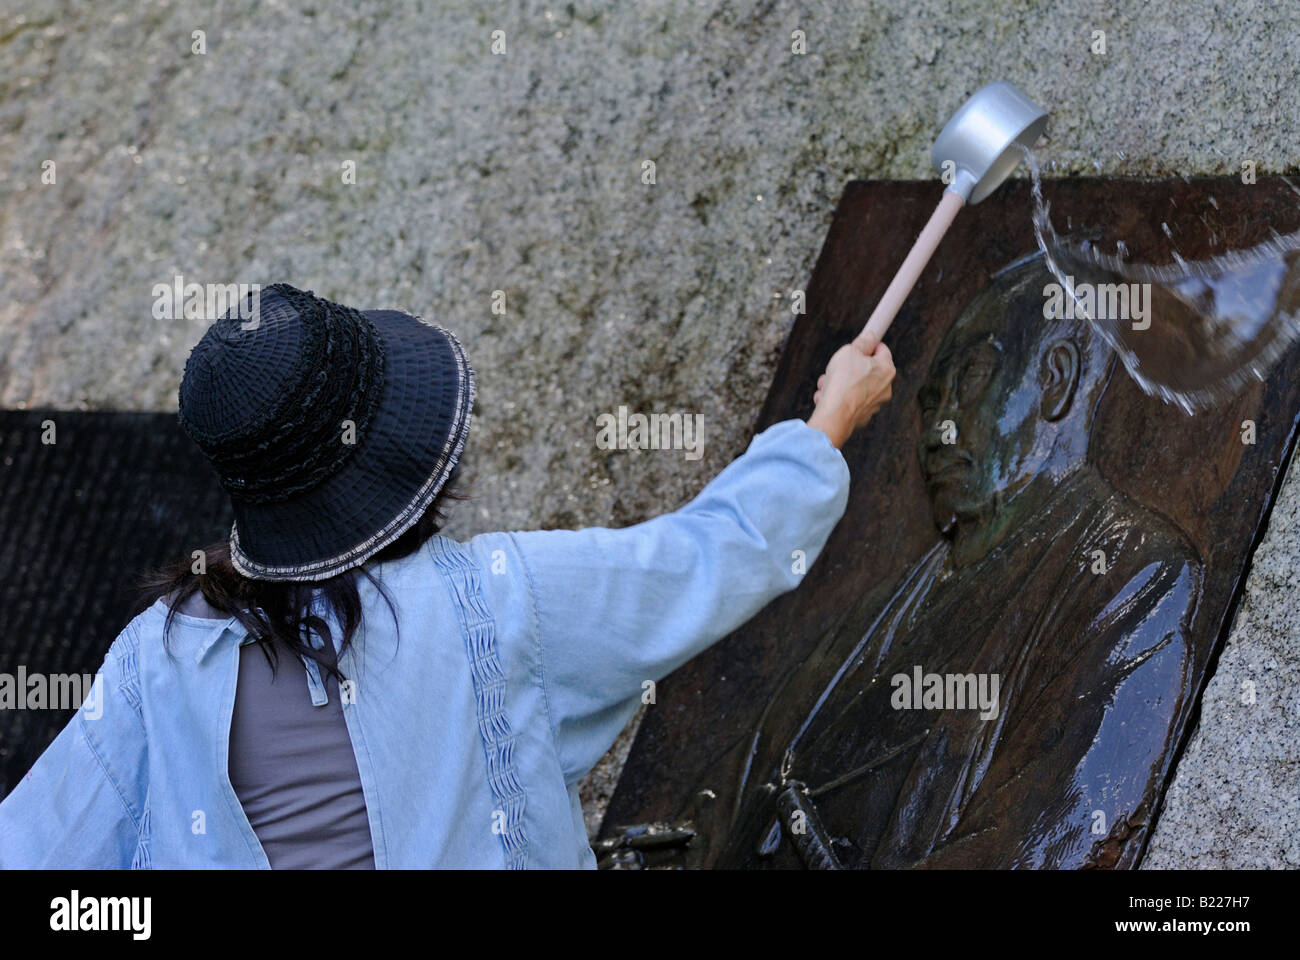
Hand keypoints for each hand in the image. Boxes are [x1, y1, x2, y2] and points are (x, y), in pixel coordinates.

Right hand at [806, 333, 894, 448]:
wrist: (835, 416)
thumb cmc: (843, 383)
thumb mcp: (849, 352)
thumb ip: (862, 342)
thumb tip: (870, 336)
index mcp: (887, 369)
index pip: (881, 349)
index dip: (867, 345)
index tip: (857, 345)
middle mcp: (885, 388)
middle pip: (865, 369)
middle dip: (847, 368)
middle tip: (835, 369)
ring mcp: (874, 403)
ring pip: (854, 386)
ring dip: (838, 384)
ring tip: (827, 386)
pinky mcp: (862, 416)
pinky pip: (849, 401)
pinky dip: (838, 398)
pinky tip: (826, 398)